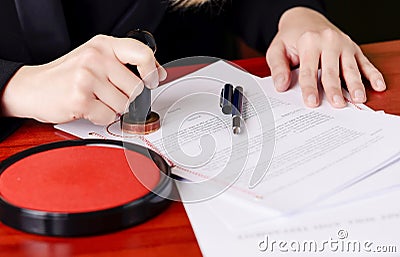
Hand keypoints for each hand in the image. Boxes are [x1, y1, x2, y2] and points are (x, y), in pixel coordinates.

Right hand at [1, 34, 166, 123]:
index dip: (152, 71)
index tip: (152, 81)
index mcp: (104, 44)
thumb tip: (156, 73)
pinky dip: (101, 117)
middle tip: (108, 94)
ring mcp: (87, 77)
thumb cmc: (68, 74)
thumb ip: (125, 62)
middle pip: (136, 88)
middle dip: (127, 97)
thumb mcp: (97, 58)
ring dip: (113, 108)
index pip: (142, 54)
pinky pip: (109, 117)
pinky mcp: (80, 99)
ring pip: (124, 105)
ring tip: (95, 99)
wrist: (33, 87)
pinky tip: (88, 107)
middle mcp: (96, 57)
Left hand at [266, 7, 385, 107]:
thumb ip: (278, 67)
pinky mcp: (353, 48)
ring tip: (358, 99)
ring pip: (350, 68)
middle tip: (337, 104)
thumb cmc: (290, 39)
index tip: (312, 102)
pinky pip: (364, 62)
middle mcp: (328, 41)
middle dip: (334, 88)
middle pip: (331, 70)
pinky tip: (378, 86)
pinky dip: (372, 75)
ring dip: (355, 84)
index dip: (310, 88)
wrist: (304, 20)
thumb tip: (281, 85)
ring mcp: (343, 44)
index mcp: (309, 42)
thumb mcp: (276, 50)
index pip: (309, 70)